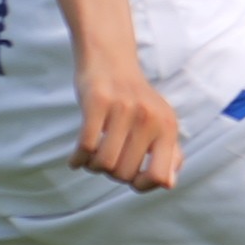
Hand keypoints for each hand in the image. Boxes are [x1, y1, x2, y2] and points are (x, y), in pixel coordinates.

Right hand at [72, 57, 180, 191]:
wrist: (111, 59)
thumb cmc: (135, 100)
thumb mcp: (159, 123)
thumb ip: (168, 153)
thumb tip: (168, 184)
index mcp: (168, 127)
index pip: (159, 176)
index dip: (142, 185)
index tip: (130, 179)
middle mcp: (149, 118)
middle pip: (125, 173)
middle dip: (111, 174)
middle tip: (106, 161)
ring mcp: (124, 109)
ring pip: (103, 163)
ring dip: (92, 167)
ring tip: (91, 159)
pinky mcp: (98, 102)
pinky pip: (86, 146)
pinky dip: (77, 159)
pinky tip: (76, 158)